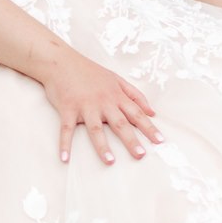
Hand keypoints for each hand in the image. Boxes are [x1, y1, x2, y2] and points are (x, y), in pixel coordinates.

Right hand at [40, 48, 161, 164]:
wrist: (61, 61)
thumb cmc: (89, 71)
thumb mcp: (116, 79)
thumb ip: (135, 95)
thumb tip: (152, 111)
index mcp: (116, 96)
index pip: (136, 114)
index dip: (149, 127)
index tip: (160, 140)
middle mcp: (103, 102)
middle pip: (120, 124)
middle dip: (131, 140)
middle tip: (140, 155)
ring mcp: (85, 106)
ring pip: (96, 129)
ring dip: (102, 146)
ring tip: (110, 161)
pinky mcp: (68, 109)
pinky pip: (66, 129)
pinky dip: (65, 144)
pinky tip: (65, 158)